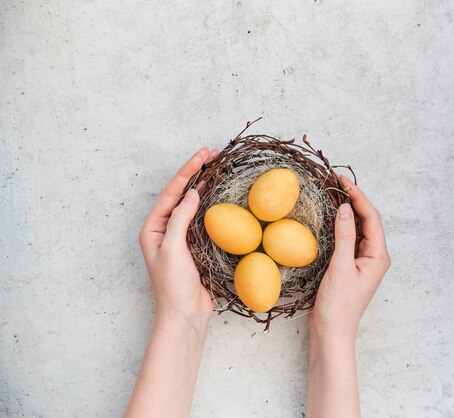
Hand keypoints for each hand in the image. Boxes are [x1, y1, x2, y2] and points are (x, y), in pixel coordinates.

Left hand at [139, 147, 218, 328]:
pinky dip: (215, 205)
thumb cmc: (173, 284)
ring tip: (219, 167)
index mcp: (154, 228)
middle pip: (182, 194)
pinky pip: (206, 219)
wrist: (185, 315)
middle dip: (197, 173)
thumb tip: (192, 194)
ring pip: (195, 205)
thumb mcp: (172, 248)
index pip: (171, 193)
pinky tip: (223, 195)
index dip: (187, 171)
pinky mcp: (197, 246)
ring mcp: (182, 236)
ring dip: (206, 186)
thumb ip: (180, 219)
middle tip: (214, 154)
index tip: (203, 155)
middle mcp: (166, 229)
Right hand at [310, 175, 391, 339]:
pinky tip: (331, 217)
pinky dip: (341, 225)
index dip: (358, 196)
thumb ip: (344, 236)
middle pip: (367, 220)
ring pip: (358, 228)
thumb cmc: (338, 305)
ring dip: (348, 210)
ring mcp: (363, 261)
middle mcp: (374, 256)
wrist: (332, 332)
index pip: (371, 218)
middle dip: (354, 199)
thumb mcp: (340, 267)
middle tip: (336, 181)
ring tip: (333, 193)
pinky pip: (349, 238)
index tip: (342, 180)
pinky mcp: (351, 266)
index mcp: (378, 256)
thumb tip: (346, 208)